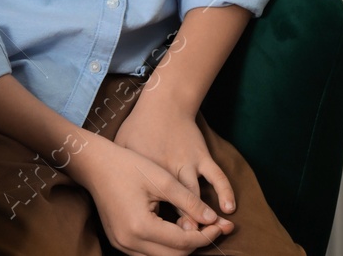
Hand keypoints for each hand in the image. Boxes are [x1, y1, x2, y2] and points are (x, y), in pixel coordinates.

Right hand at [70, 135, 231, 255]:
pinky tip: (179, 228)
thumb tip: (213, 218)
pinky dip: (168, 244)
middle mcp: (129, 242)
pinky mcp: (120, 242)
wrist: (95, 164)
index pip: (183, 243)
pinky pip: (150, 252)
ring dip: (183, 246)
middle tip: (216, 227)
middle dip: (198, 243)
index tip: (222, 224)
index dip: (207, 235)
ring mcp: (122, 245)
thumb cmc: (128, 166)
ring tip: (200, 228)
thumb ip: (188, 201)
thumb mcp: (162, 179)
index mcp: (140, 226)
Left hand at [115, 99, 235, 229]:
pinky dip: (225, 192)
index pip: (156, 208)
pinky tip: (229, 209)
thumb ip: (122, 172)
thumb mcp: (123, 147)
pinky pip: (218, 177)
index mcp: (147, 174)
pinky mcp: (202, 156)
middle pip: (178, 209)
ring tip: (212, 233)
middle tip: (191, 241)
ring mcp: (188, 164)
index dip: (164, 228)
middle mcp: (169, 172)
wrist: (163, 102)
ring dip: (205, 217)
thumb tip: (113, 195)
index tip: (168, 240)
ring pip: (198, 198)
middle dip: (186, 229)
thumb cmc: (138, 126)